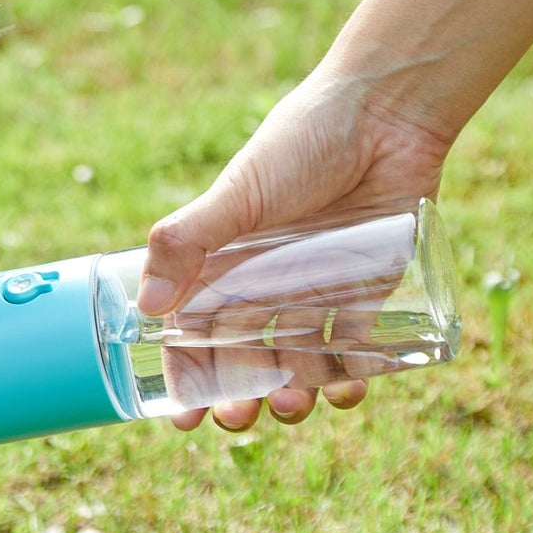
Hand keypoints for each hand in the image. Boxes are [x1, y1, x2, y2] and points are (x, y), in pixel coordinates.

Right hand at [142, 70, 455, 431]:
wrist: (385, 113)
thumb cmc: (300, 143)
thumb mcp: (236, 194)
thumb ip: (188, 242)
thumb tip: (147, 305)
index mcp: (222, 267)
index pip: (194, 337)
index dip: (187, 381)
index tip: (185, 419)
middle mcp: (265, 287)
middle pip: (245, 362)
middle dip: (239, 399)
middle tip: (240, 417)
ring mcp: (316, 293)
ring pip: (300, 365)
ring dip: (294, 395)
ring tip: (295, 404)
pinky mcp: (368, 292)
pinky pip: (357, 350)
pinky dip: (354, 375)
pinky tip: (349, 386)